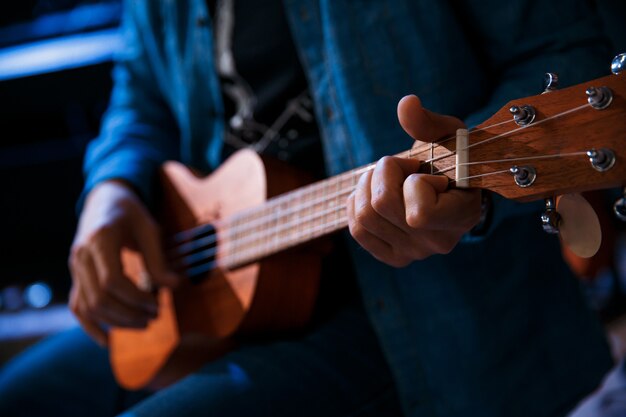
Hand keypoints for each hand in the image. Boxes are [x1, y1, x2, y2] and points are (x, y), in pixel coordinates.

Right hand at [68, 180, 178, 344]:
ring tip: (144, 323)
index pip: (113, 282)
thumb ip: (158, 258)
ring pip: (88, 306)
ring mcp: (75, 267)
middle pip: (100, 299)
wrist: (104, 198)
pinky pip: (77, 306)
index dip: (137, 298)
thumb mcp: (149, 227)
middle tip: (156, 316)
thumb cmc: (131, 211)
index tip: (159, 304)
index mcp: (100, 239)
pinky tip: (107, 341)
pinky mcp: (75, 275)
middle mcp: (81, 255)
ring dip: (116, 322)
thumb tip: (174, 286)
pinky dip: (90, 326)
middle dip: (129, 314)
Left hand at [347, 95, 481, 266]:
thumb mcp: (447, 135)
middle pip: (382, 205)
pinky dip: (357, 204)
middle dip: (384, 172)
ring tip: (389, 178)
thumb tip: (406, 104)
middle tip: (402, 167)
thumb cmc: (453, 159)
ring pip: (364, 215)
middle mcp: (438, 243)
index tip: (427, 172)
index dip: (413, 183)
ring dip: (368, 185)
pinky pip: (356, 229)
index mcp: (462, 216)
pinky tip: (374, 194)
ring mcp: (414, 254)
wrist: (452, 188)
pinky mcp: (393, 256)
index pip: (419, 214)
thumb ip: (428, 122)